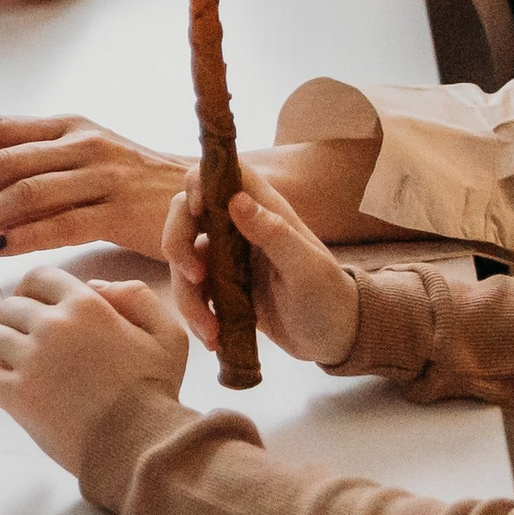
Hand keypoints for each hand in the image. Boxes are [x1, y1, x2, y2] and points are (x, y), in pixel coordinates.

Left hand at [0, 113, 187, 258]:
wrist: (209, 194)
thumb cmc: (137, 183)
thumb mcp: (88, 157)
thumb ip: (42, 163)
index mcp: (68, 126)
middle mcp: (82, 144)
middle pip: (5, 163)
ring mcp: (102, 176)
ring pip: (27, 193)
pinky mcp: (120, 212)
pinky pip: (61, 224)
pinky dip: (23, 236)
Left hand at [0, 267, 188, 475]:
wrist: (140, 445)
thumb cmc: (156, 394)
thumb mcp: (166, 334)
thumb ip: (136, 297)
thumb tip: (95, 286)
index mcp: (85, 305)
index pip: (39, 277)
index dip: (32, 292)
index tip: (36, 311)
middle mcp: (52, 324)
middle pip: (8, 308)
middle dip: (15, 325)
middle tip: (29, 348)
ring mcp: (30, 358)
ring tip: (17, 370)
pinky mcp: (16, 394)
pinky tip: (5, 397)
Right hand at [162, 162, 360, 366]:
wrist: (335, 339)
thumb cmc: (329, 297)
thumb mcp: (307, 270)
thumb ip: (275, 234)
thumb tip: (237, 201)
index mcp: (263, 211)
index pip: (221, 175)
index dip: (199, 183)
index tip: (196, 213)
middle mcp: (238, 227)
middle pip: (186, 214)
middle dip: (178, 244)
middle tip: (193, 278)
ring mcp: (226, 257)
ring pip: (184, 258)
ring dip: (186, 293)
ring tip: (209, 330)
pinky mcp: (221, 286)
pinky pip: (192, 290)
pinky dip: (194, 313)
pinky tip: (212, 338)